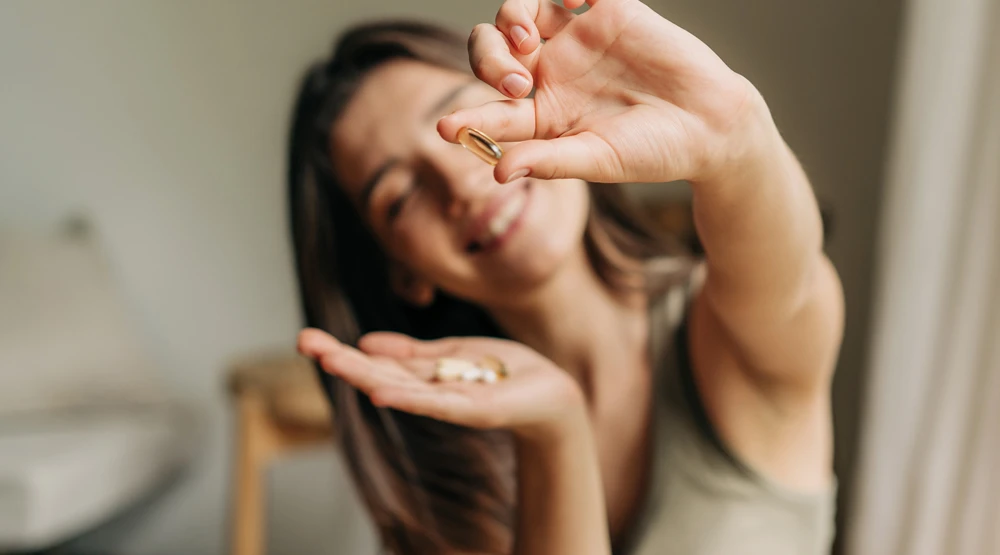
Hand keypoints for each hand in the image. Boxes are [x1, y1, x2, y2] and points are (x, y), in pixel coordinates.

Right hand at [297, 329, 586, 441]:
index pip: (375, 361)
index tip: (307, 338)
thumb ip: (413, 352)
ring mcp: (448, 402)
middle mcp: (429, 390)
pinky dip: (407, 396)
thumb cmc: (504, 372)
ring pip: (399, 386)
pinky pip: (435, 403)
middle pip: (378, 373)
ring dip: (362, 374)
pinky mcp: (474, 409)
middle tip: (302, 342)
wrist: (551, 393)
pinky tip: (379, 390)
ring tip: (329, 360)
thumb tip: (366, 342)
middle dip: (340, 359)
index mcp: (423, 375)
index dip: (342, 350)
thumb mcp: (453, 353)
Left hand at [437, 0, 774, 185]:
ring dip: (509, 20)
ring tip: (527, 40)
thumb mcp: (599, 159)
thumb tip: (497, 171)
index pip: (493, 113)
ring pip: (518, 14)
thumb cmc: (655, 151)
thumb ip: (550, 160)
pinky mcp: (608, 10)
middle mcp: (551, 74)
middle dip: (488, 61)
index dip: (467, 119)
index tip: (444, 128)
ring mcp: (576, 39)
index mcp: (543, 116)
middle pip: (492, 53)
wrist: (711, 125)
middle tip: (516, 82)